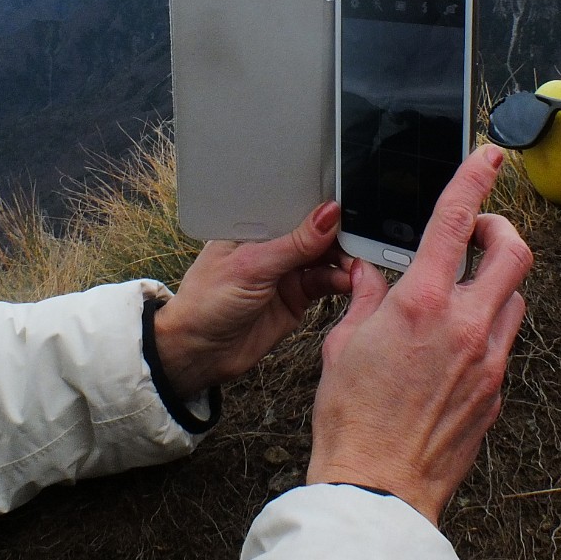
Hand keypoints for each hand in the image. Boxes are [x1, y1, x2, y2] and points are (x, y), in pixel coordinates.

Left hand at [154, 201, 351, 398]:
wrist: (199, 352)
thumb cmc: (206, 302)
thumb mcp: (252, 266)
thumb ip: (294, 243)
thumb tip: (328, 214)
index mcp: (255, 226)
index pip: (295, 206)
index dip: (322, 206)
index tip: (349, 208)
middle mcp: (272, 246)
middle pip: (315, 232)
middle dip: (339, 235)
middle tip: (361, 239)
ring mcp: (286, 271)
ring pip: (324, 258)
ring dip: (343, 260)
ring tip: (357, 264)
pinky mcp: (296, 297)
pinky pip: (325, 283)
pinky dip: (339, 281)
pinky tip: (348, 280)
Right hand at [305, 145, 532, 523]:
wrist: (377, 485)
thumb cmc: (352, 420)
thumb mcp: (343, 344)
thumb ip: (365, 298)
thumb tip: (370, 274)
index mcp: (421, 303)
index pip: (457, 221)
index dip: (475, 179)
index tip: (488, 158)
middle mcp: (464, 326)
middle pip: (515, 252)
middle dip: (501, 229)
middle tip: (479, 232)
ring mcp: (488, 360)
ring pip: (514, 297)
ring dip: (495, 282)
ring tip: (461, 292)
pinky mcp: (495, 391)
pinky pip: (504, 343)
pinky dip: (485, 329)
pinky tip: (454, 345)